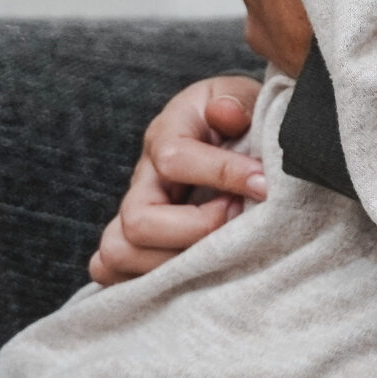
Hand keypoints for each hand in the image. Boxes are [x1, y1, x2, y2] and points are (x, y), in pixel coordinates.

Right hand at [87, 75, 266, 285]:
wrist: (235, 135)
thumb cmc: (242, 117)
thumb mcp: (247, 96)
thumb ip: (239, 101)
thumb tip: (225, 112)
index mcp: (168, 132)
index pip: (173, 159)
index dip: (221, 174)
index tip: (264, 185)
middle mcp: (143, 177)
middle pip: (137, 219)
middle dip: (195, 229)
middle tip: (237, 218)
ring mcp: (134, 212)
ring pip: (117, 252)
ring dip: (174, 260)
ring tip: (220, 246)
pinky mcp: (135, 243)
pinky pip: (111, 272)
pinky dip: (145, 281)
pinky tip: (193, 272)